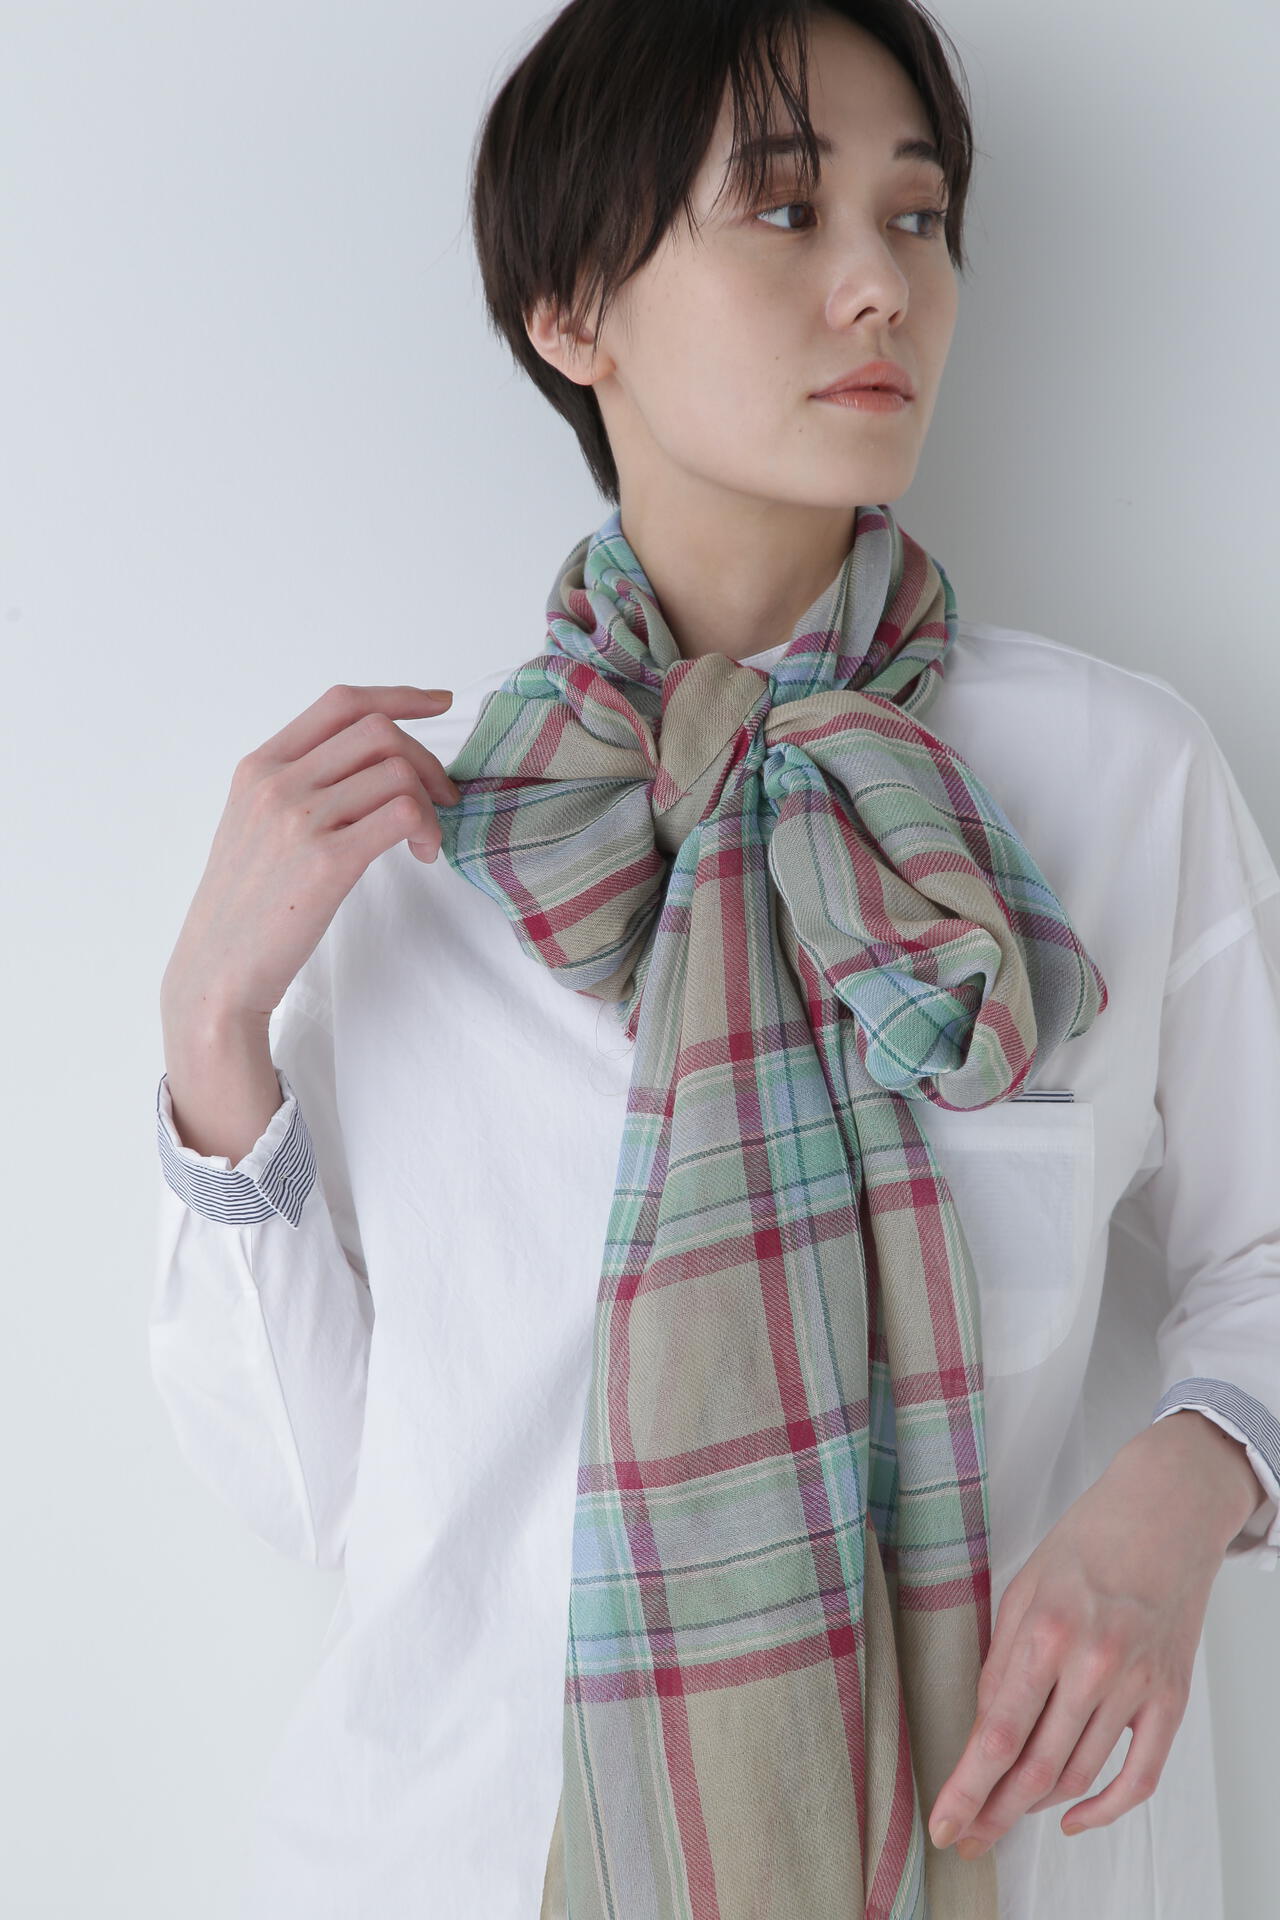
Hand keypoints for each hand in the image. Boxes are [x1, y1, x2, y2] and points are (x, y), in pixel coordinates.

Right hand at [162, 683, 461, 1024]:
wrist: (218, 971)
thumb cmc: (245, 907)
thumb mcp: (253, 825)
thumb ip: (298, 785)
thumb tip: (370, 763)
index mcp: (259, 767)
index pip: (340, 702)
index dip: (399, 697)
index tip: (439, 704)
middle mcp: (277, 783)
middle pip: (378, 730)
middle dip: (426, 759)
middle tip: (442, 799)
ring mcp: (299, 819)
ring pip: (397, 771)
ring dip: (431, 802)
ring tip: (426, 840)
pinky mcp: (327, 861)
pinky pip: (402, 813)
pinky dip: (427, 828)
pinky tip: (422, 854)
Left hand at [925, 1414, 1254, 1857]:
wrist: (1166, 1514)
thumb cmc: (1088, 1542)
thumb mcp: (1023, 1588)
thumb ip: (1001, 1662)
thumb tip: (986, 1729)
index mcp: (1046, 1632)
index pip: (998, 1734)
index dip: (967, 1788)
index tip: (944, 1825)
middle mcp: (1093, 1665)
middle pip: (1036, 1769)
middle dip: (995, 1813)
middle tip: (969, 1838)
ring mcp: (1137, 1686)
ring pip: (1080, 1777)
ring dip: (1036, 1807)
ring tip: (1005, 1814)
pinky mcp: (1170, 1698)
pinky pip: (1139, 1776)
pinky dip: (1104, 1810)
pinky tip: (1071, 1818)